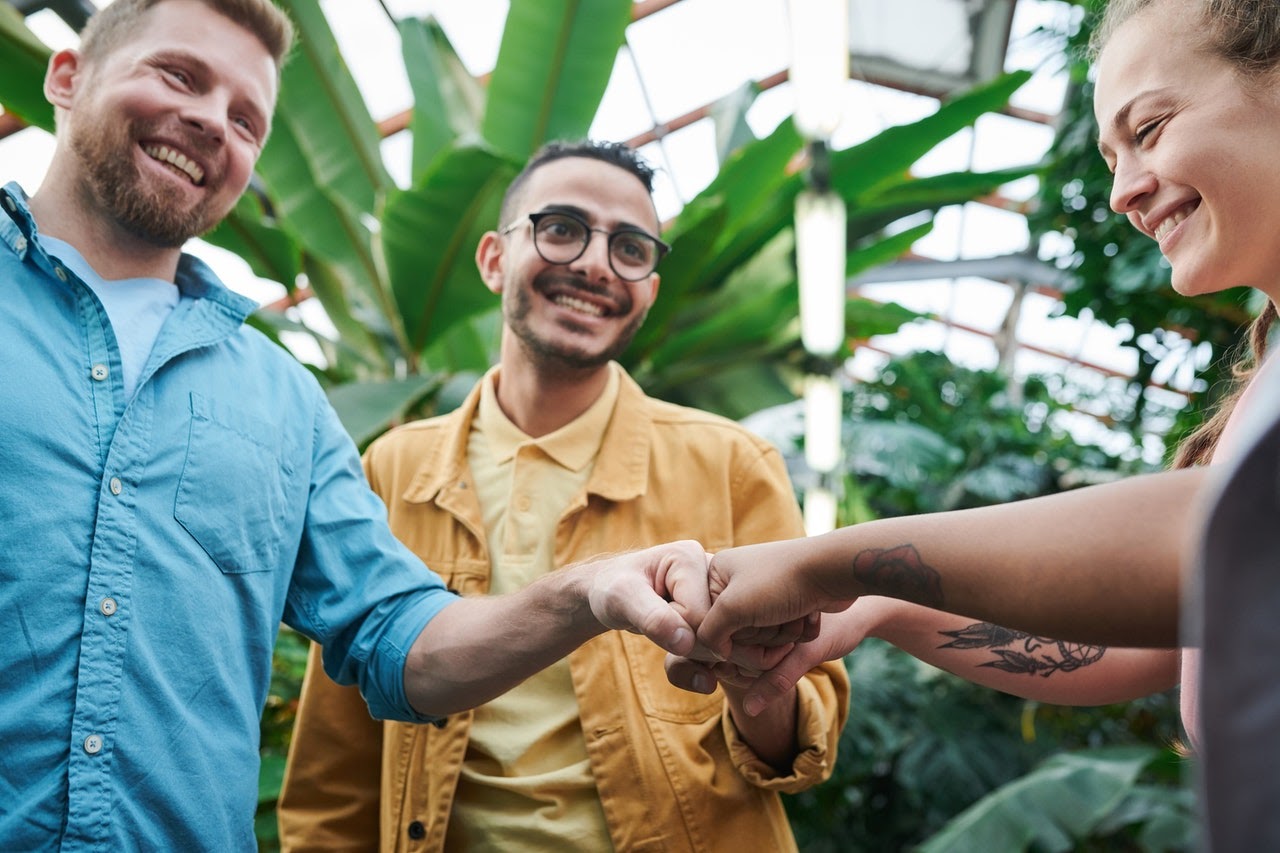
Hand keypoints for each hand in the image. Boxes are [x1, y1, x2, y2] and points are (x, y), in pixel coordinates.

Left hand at [584, 540, 711, 657]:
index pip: (699, 616)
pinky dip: (699, 651)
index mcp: (690, 556)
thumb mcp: (622, 599)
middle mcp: (713, 568)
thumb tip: (687, 643)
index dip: (673, 631)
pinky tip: (679, 633)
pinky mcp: (718, 605)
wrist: (609, 592)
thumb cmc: (612, 589)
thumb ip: (653, 619)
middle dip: (685, 639)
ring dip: (691, 647)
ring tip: (666, 625)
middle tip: (656, 622)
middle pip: (714, 628)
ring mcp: (719, 588)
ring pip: (719, 639)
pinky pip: (719, 643)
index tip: (649, 615)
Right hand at [698, 539, 856, 661]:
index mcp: (718, 575)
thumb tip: (715, 653)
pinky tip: (808, 615)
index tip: (749, 627)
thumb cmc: (780, 582)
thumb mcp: (733, 607)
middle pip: (740, 637)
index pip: (711, 626)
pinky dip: (799, 631)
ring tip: (795, 613)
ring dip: (783, 635)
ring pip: (765, 641)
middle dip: (763, 637)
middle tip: (777, 617)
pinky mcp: (789, 605)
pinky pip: (786, 636)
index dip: (734, 638)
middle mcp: (739, 583)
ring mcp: (766, 594)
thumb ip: (709, 633)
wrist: (832, 570)